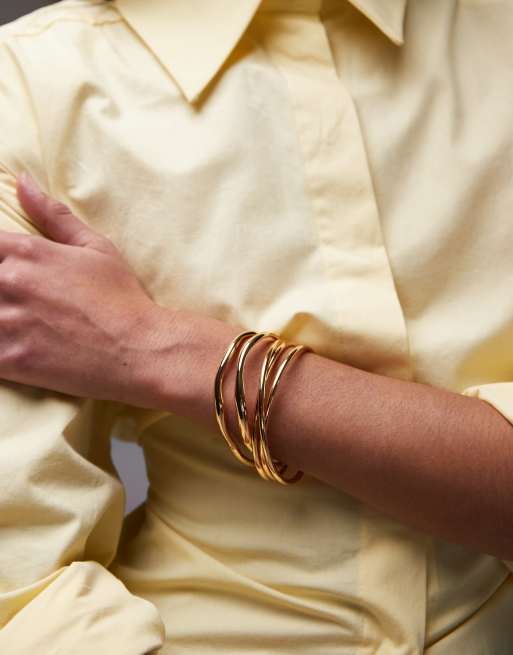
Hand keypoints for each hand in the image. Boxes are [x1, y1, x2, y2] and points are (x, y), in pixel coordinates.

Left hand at [0, 172, 171, 404]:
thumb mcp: (96, 248)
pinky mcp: (11, 360)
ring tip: (14, 321)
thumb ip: (53, 216)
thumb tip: (23, 182)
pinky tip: (14, 345)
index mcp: (26, 252)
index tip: (7, 272)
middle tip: (14, 299)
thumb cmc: (121, 297)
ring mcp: (7, 323)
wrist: (138, 350)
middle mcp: (10, 282)